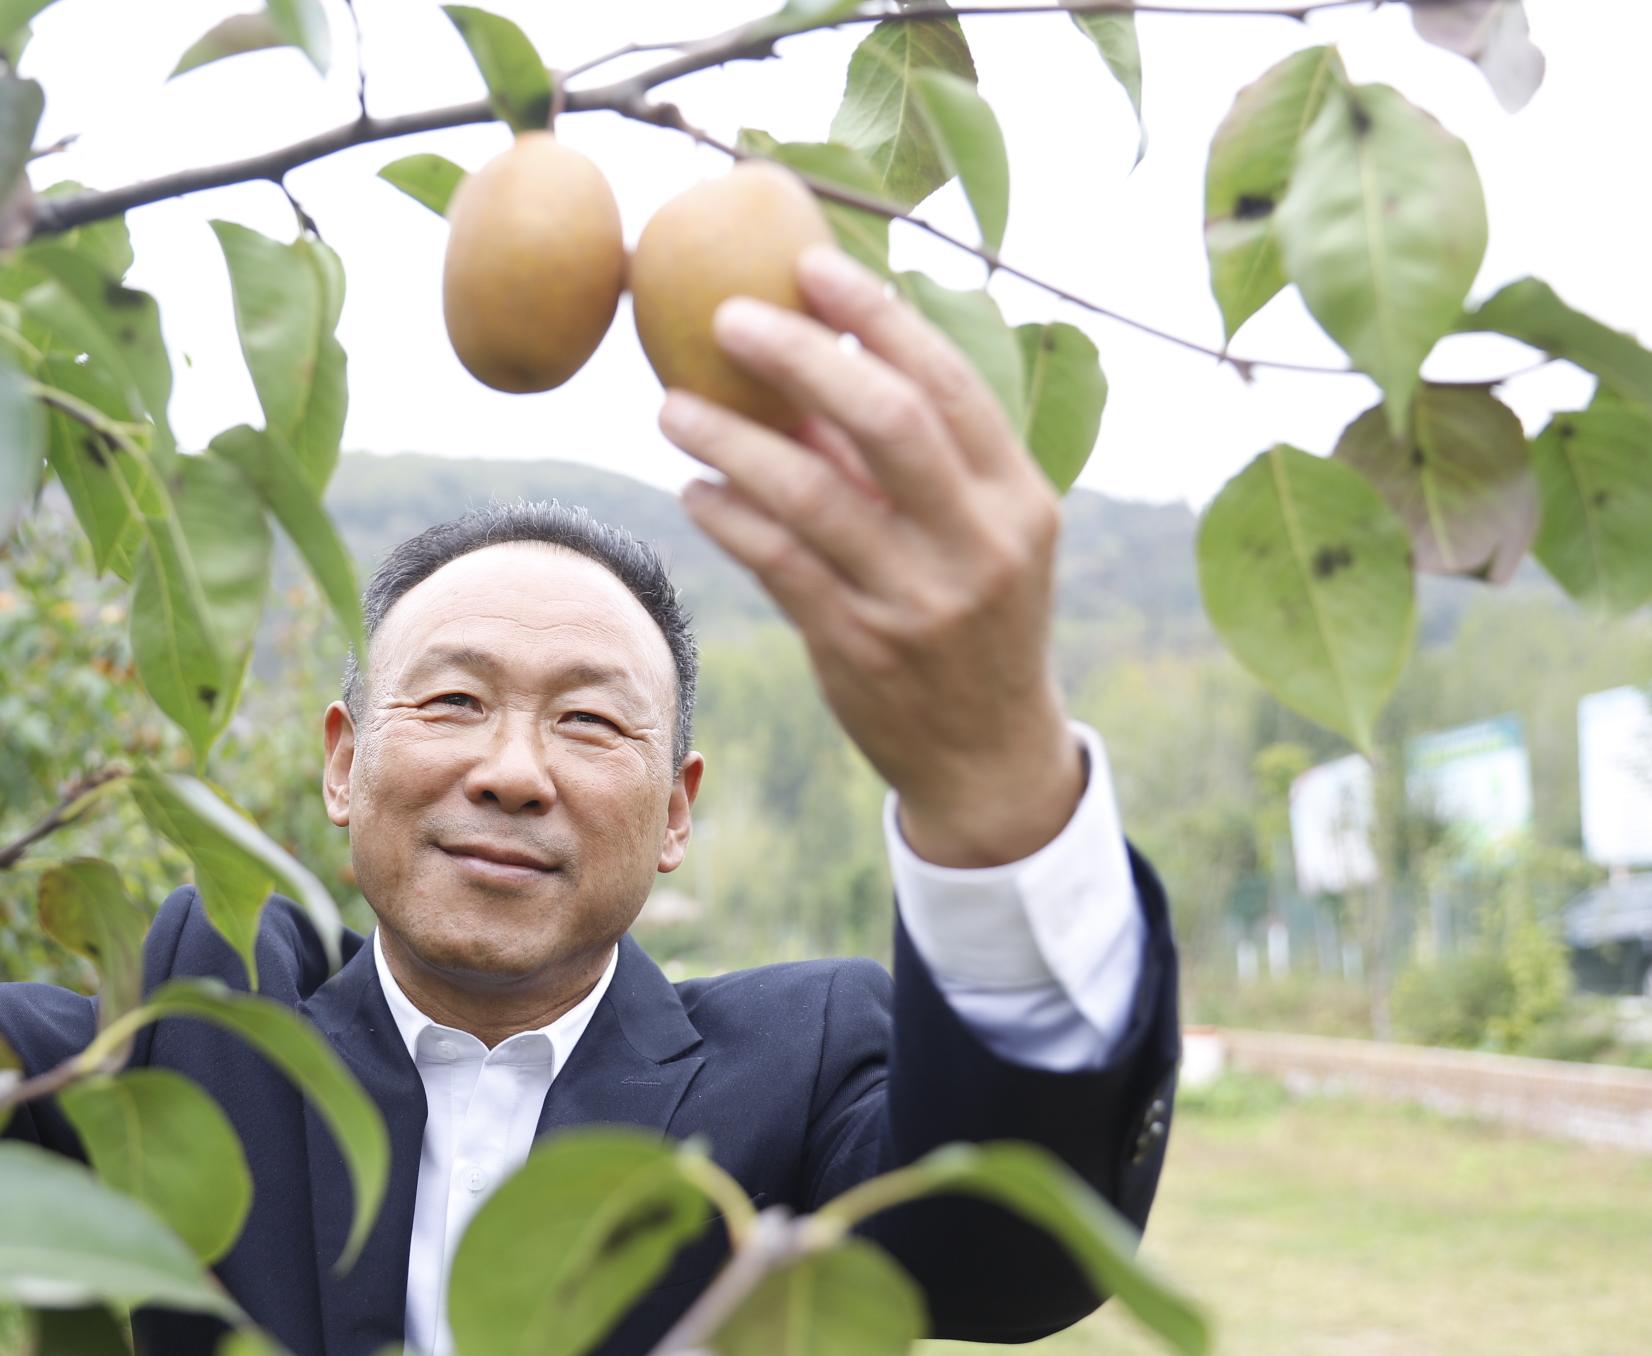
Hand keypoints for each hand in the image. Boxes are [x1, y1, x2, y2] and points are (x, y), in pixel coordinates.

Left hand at [657, 246, 1082, 869]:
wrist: (988, 755)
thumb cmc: (971, 617)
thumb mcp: (977, 535)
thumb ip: (912, 459)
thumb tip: (818, 354)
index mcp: (1019, 497)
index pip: (947, 383)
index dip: (877, 317)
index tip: (810, 265)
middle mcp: (978, 544)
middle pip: (888, 422)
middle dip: (801, 358)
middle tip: (725, 318)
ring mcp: (919, 600)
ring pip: (813, 496)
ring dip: (733, 441)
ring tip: (671, 408)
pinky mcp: (859, 648)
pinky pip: (778, 565)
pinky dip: (729, 519)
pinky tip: (693, 491)